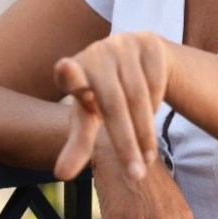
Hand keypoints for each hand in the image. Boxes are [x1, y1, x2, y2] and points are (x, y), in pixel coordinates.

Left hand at [54, 30, 174, 182]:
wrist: (136, 59)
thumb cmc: (102, 96)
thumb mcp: (89, 118)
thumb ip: (77, 143)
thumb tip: (60, 175)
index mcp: (72, 70)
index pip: (69, 74)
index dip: (68, 74)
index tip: (65, 67)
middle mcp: (96, 52)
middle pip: (112, 104)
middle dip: (125, 144)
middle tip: (135, 176)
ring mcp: (123, 44)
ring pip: (139, 97)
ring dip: (145, 133)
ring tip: (147, 160)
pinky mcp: (149, 42)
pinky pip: (157, 83)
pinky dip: (156, 105)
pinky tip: (152, 118)